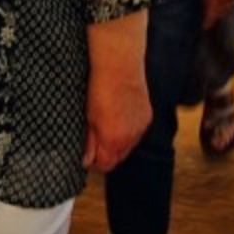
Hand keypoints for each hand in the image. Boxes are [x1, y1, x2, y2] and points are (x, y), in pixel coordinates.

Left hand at [81, 47, 150, 173]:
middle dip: (107, 153)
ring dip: (118, 143)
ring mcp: (141, 128)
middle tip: (95, 139)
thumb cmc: (99, 90)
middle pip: (118, 159)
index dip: (95, 162)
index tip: (88, 153)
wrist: (119, 67)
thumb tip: (86, 161)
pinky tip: (120, 117)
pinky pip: (137, 133)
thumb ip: (89, 142)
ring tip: (107, 125)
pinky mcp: (147, 118)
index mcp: (113, 140)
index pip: (106, 165)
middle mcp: (130, 138)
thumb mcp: (88, 118)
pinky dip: (128, 131)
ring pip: (128, 146)